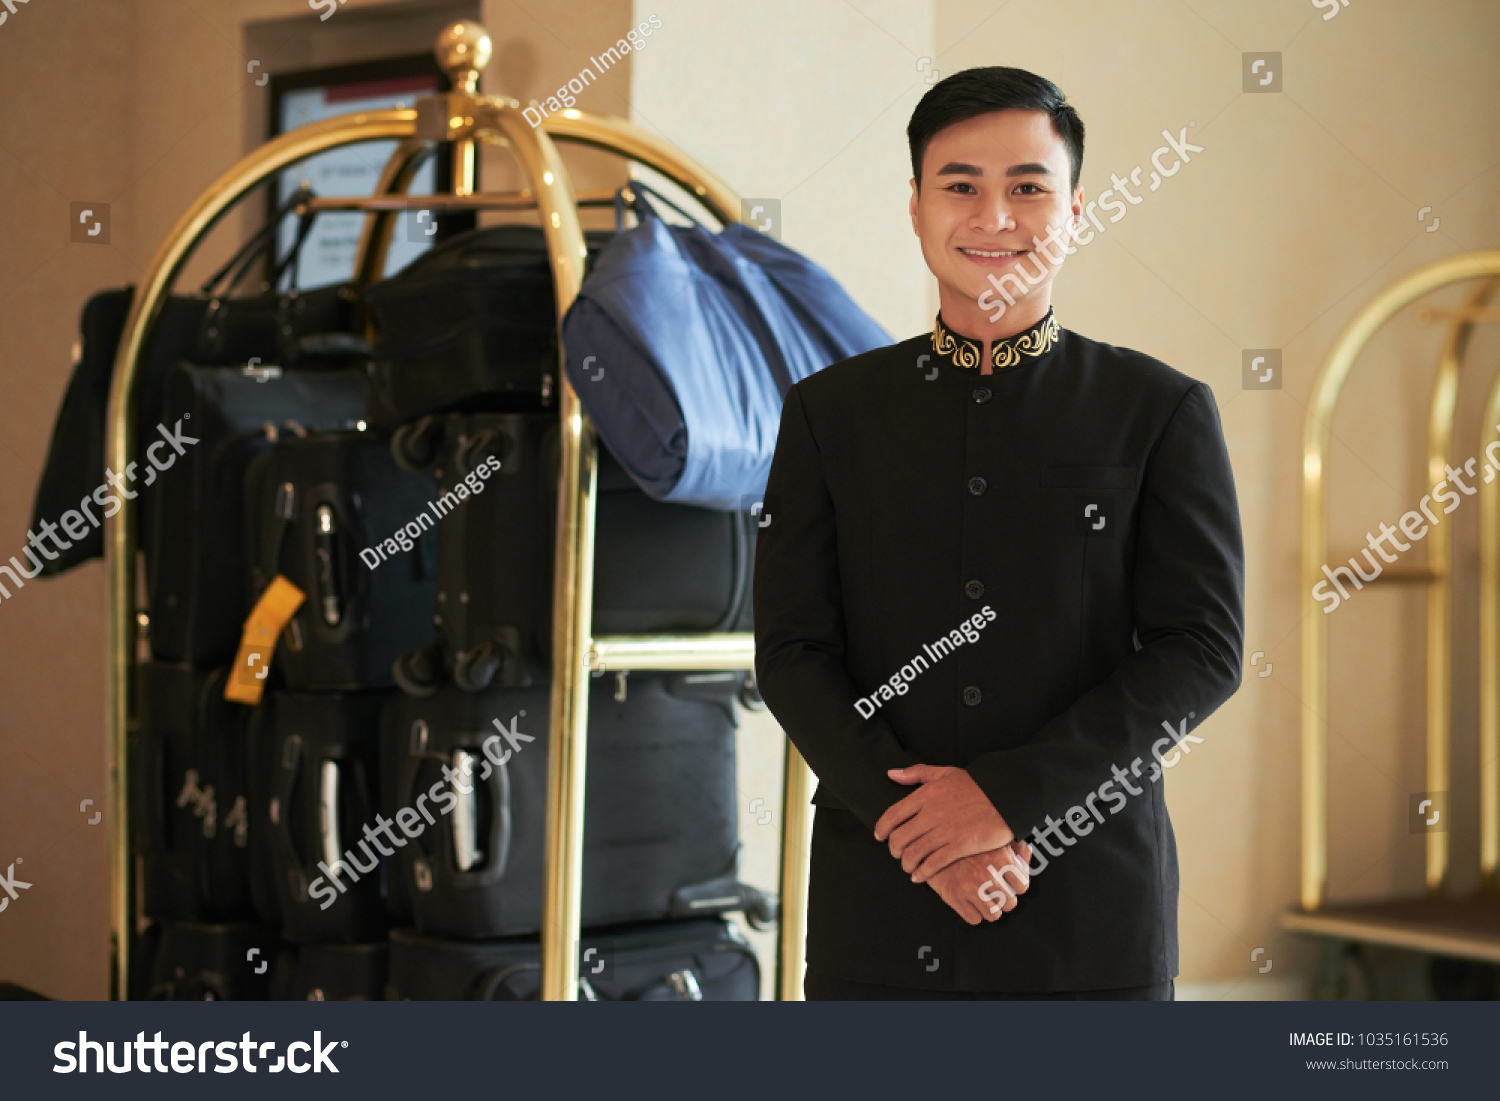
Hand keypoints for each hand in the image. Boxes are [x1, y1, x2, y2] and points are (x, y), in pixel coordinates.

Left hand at [874, 764, 1012, 881]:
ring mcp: (945, 831)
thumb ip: (916, 773)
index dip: (881, 829)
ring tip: (908, 867)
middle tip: (897, 854)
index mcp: (926, 794)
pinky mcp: (960, 846)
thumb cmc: (976, 785)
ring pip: (914, 853)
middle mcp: (931, 813)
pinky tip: (920, 876)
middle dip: (894, 850)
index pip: (892, 815)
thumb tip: (891, 774)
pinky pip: (934, 863)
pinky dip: (923, 873)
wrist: (1006, 797)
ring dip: (907, 864)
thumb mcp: (945, 772)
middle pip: (899, 838)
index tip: (880, 836)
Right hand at [926, 841, 1031, 925]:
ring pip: (994, 915)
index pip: (1023, 886)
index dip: (1016, 887)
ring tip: (982, 899)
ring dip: (989, 909)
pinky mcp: (954, 897)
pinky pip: (974, 919)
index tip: (1008, 884)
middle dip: (1003, 899)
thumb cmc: (962, 840)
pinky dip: (973, 914)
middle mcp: (988, 873)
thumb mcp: (988, 837)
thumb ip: (1011, 845)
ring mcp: (971, 887)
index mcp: (1000, 857)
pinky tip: (969, 902)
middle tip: (994, 892)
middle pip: (1010, 903)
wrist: (929, 842)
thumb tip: (1025, 850)